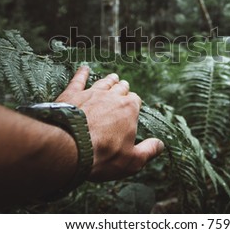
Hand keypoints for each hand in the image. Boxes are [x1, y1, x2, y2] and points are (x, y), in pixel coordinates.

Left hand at [55, 66, 163, 180]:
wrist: (69, 147)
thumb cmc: (102, 155)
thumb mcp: (131, 160)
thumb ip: (148, 151)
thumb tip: (160, 145)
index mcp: (129, 109)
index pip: (135, 101)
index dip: (134, 103)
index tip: (133, 106)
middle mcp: (112, 96)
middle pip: (121, 88)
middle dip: (123, 88)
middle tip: (124, 86)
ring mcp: (91, 93)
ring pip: (103, 82)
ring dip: (109, 80)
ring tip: (113, 77)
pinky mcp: (72, 94)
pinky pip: (78, 80)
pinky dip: (81, 74)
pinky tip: (83, 69)